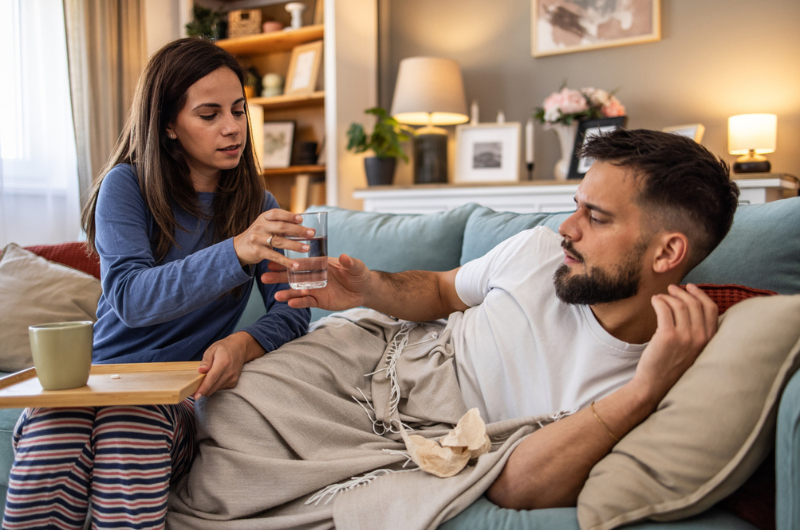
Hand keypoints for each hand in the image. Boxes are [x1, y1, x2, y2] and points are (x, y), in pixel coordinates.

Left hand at [193, 332, 264, 398]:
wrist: (240, 349)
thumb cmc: (224, 348)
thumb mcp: (212, 349)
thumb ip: (206, 361)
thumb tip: (200, 371)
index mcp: (223, 363)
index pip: (212, 378)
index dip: (203, 388)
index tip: (196, 396)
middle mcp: (229, 373)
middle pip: (212, 387)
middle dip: (202, 390)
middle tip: (193, 386)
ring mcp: (232, 379)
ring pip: (215, 389)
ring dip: (208, 387)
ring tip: (206, 377)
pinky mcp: (233, 383)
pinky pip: (219, 388)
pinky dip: (214, 385)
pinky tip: (215, 377)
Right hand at [233, 209, 314, 268]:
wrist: (239, 248)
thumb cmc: (258, 235)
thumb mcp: (266, 226)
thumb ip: (280, 224)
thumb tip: (301, 224)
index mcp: (263, 217)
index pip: (277, 213)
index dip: (289, 215)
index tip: (301, 219)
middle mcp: (260, 226)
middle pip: (281, 227)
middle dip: (298, 230)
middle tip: (312, 233)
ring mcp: (258, 239)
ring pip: (279, 241)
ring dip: (295, 245)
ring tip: (307, 248)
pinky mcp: (258, 252)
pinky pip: (275, 256)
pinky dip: (286, 261)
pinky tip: (295, 265)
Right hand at [261, 253, 371, 310]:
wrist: (364, 291)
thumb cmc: (359, 274)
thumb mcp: (357, 267)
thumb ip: (349, 263)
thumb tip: (344, 256)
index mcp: (320, 264)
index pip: (301, 263)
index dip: (288, 262)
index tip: (273, 261)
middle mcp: (314, 276)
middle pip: (294, 276)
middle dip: (279, 277)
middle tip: (264, 277)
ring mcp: (316, 289)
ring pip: (298, 291)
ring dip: (287, 293)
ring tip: (276, 296)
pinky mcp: (319, 301)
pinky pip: (307, 302)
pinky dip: (299, 303)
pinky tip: (290, 304)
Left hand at [631, 283, 717, 404]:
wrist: (655, 385)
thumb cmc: (673, 366)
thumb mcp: (693, 350)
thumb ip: (697, 332)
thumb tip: (690, 306)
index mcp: (710, 340)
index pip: (711, 308)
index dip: (700, 294)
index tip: (690, 287)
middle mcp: (700, 337)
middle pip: (694, 303)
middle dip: (682, 292)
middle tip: (671, 289)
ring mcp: (685, 337)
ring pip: (678, 305)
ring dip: (668, 297)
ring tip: (660, 298)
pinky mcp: (667, 336)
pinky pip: (664, 309)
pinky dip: (658, 301)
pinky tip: (654, 301)